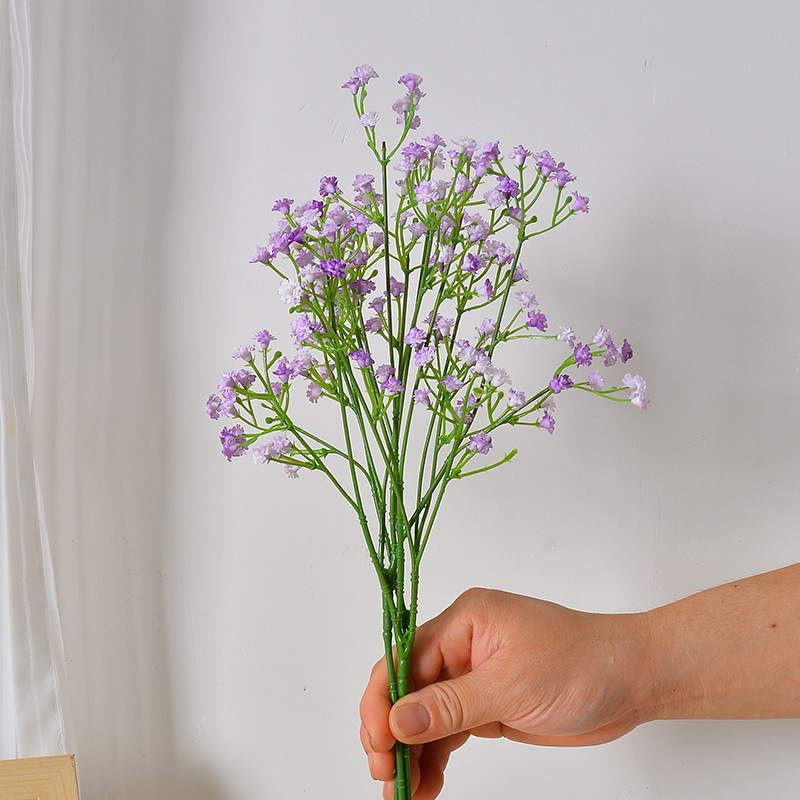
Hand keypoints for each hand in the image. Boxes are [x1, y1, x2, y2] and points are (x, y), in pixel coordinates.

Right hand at [359, 587, 647, 799]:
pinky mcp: (486, 705)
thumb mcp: (512, 685)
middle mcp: (461, 645)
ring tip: (403, 791)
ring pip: (424, 716)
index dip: (383, 698)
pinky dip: (433, 758)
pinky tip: (425, 785)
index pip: (404, 656)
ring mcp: (472, 677)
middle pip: (407, 688)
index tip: (378, 740)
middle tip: (387, 773)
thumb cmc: (580, 663)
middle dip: (391, 731)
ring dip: (410, 752)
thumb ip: (452, 705)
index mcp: (463, 622)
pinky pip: (447, 731)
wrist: (629, 680)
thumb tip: (398, 720)